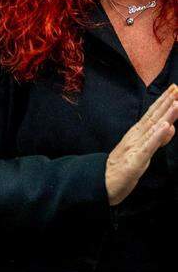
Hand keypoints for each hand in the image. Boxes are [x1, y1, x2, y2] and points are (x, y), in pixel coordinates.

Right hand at [107, 84, 177, 204]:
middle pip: (153, 117)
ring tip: (176, 103)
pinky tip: (165, 125)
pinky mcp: (135, 160)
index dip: (163, 102)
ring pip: (152, 129)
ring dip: (165, 115)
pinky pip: (148, 146)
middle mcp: (135, 137)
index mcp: (136, 134)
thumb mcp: (142, 152)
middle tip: (176, 88)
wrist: (101, 183)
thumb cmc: (122, 168)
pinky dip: (157, 135)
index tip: (174, 89)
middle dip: (166, 103)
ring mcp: (135, 147)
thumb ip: (156, 138)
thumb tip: (170, 126)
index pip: (152, 115)